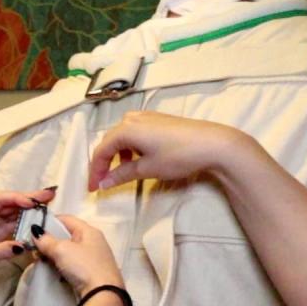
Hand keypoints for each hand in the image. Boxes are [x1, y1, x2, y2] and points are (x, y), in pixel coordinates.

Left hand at [0, 188, 56, 283]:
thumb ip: (0, 250)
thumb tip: (23, 245)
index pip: (0, 200)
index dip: (18, 198)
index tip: (34, 202)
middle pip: (10, 202)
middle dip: (29, 198)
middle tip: (50, 195)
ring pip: (13, 211)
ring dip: (30, 208)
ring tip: (49, 204)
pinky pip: (13, 222)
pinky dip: (26, 220)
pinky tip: (38, 219)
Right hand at [27, 215, 122, 297]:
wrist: (103, 294)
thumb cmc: (83, 266)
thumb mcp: (61, 250)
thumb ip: (46, 240)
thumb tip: (35, 231)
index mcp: (89, 231)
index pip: (66, 219)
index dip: (49, 221)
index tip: (33, 230)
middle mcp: (93, 241)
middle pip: (66, 235)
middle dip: (49, 241)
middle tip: (35, 250)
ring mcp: (93, 257)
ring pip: (67, 251)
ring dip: (53, 254)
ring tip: (41, 261)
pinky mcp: (91, 272)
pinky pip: (72, 263)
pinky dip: (61, 265)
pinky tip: (53, 271)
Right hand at [88, 111, 258, 190]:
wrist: (213, 144)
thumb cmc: (178, 155)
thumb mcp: (147, 169)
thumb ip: (121, 175)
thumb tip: (103, 184)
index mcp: (125, 130)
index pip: (101, 151)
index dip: (95, 171)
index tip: (93, 188)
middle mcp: (131, 119)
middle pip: (109, 142)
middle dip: (104, 163)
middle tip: (102, 182)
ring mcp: (145, 116)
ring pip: (121, 136)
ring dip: (117, 154)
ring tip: (120, 172)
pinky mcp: (157, 119)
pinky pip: (134, 132)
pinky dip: (130, 147)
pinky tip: (137, 158)